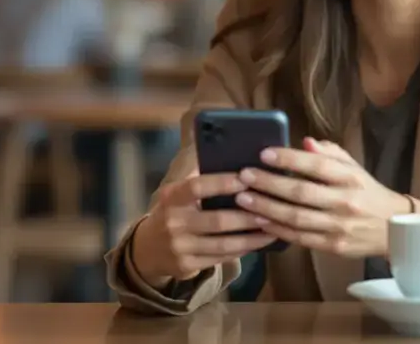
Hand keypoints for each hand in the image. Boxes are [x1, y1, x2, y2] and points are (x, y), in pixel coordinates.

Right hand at [130, 170, 276, 286]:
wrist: (146, 250)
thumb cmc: (171, 213)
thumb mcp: (175, 194)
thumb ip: (197, 178)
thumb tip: (226, 153)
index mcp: (171, 198)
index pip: (197, 187)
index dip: (222, 183)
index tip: (246, 178)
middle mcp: (173, 222)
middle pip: (217, 220)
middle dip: (247, 216)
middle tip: (271, 209)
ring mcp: (180, 247)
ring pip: (224, 244)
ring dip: (251, 238)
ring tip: (273, 228)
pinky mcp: (187, 266)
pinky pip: (222, 258)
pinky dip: (243, 250)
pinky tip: (258, 243)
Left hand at [235, 137, 409, 257]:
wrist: (396, 230)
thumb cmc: (367, 193)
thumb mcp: (354, 168)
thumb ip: (330, 154)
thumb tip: (305, 141)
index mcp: (351, 178)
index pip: (317, 165)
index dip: (289, 158)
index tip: (264, 153)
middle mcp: (345, 202)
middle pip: (301, 192)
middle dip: (269, 183)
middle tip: (244, 176)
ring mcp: (339, 227)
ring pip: (296, 218)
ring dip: (266, 208)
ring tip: (243, 199)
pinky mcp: (334, 247)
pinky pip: (300, 238)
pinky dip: (278, 230)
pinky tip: (260, 221)